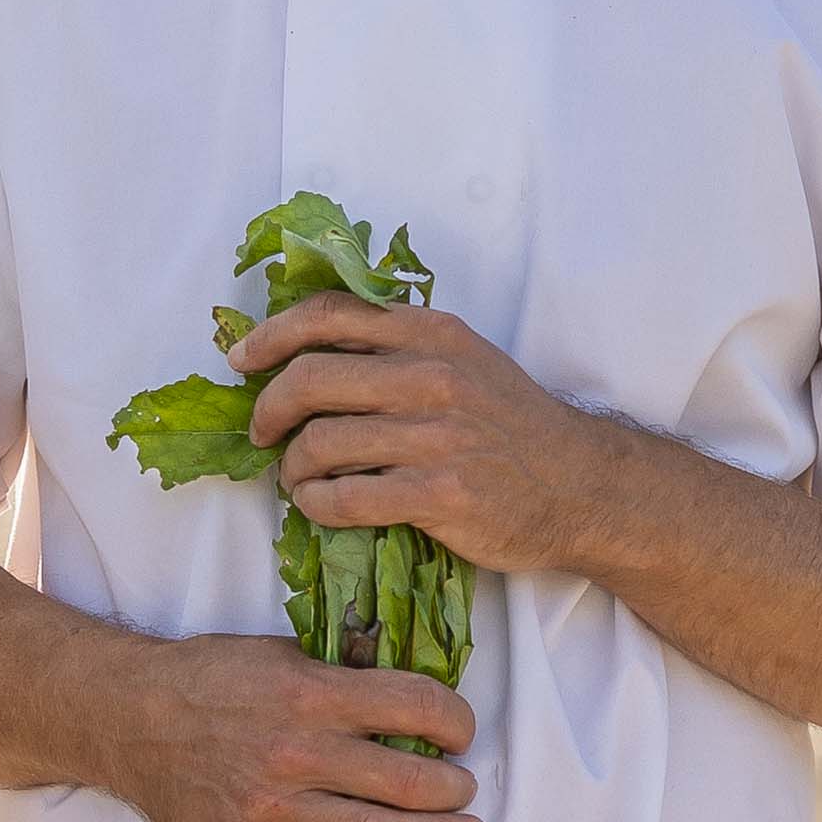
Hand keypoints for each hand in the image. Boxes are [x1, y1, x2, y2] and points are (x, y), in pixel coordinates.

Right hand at [113, 631, 483, 821]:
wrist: (124, 717)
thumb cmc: (204, 677)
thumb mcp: (277, 652)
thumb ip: (338, 673)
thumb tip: (402, 692)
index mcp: (312, 694)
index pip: (415, 706)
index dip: (455, 720)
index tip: (460, 731)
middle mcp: (300, 752)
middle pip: (410, 780)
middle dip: (455, 788)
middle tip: (466, 789)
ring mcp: (275, 808)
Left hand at [234, 294, 627, 577]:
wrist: (579, 486)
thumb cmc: (511, 425)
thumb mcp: (463, 359)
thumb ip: (397, 346)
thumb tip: (307, 349)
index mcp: (430, 333)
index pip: (328, 315)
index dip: (271, 335)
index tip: (242, 361)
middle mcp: (431, 376)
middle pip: (309, 379)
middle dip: (267, 409)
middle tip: (262, 433)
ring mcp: (436, 436)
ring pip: (320, 443)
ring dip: (293, 467)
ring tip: (299, 478)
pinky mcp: (439, 496)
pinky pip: (345, 498)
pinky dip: (317, 505)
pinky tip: (320, 506)